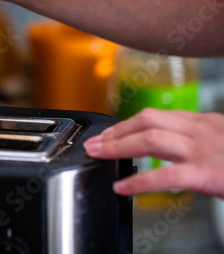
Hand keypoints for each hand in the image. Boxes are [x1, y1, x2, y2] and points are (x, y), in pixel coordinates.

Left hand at [84, 108, 223, 198]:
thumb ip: (201, 142)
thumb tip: (176, 152)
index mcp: (207, 122)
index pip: (158, 115)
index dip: (128, 123)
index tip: (112, 132)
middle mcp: (203, 129)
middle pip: (148, 119)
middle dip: (116, 130)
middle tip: (94, 142)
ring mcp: (205, 149)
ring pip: (150, 138)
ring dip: (117, 145)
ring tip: (97, 154)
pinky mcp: (208, 173)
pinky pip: (165, 175)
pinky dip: (138, 180)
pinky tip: (121, 186)